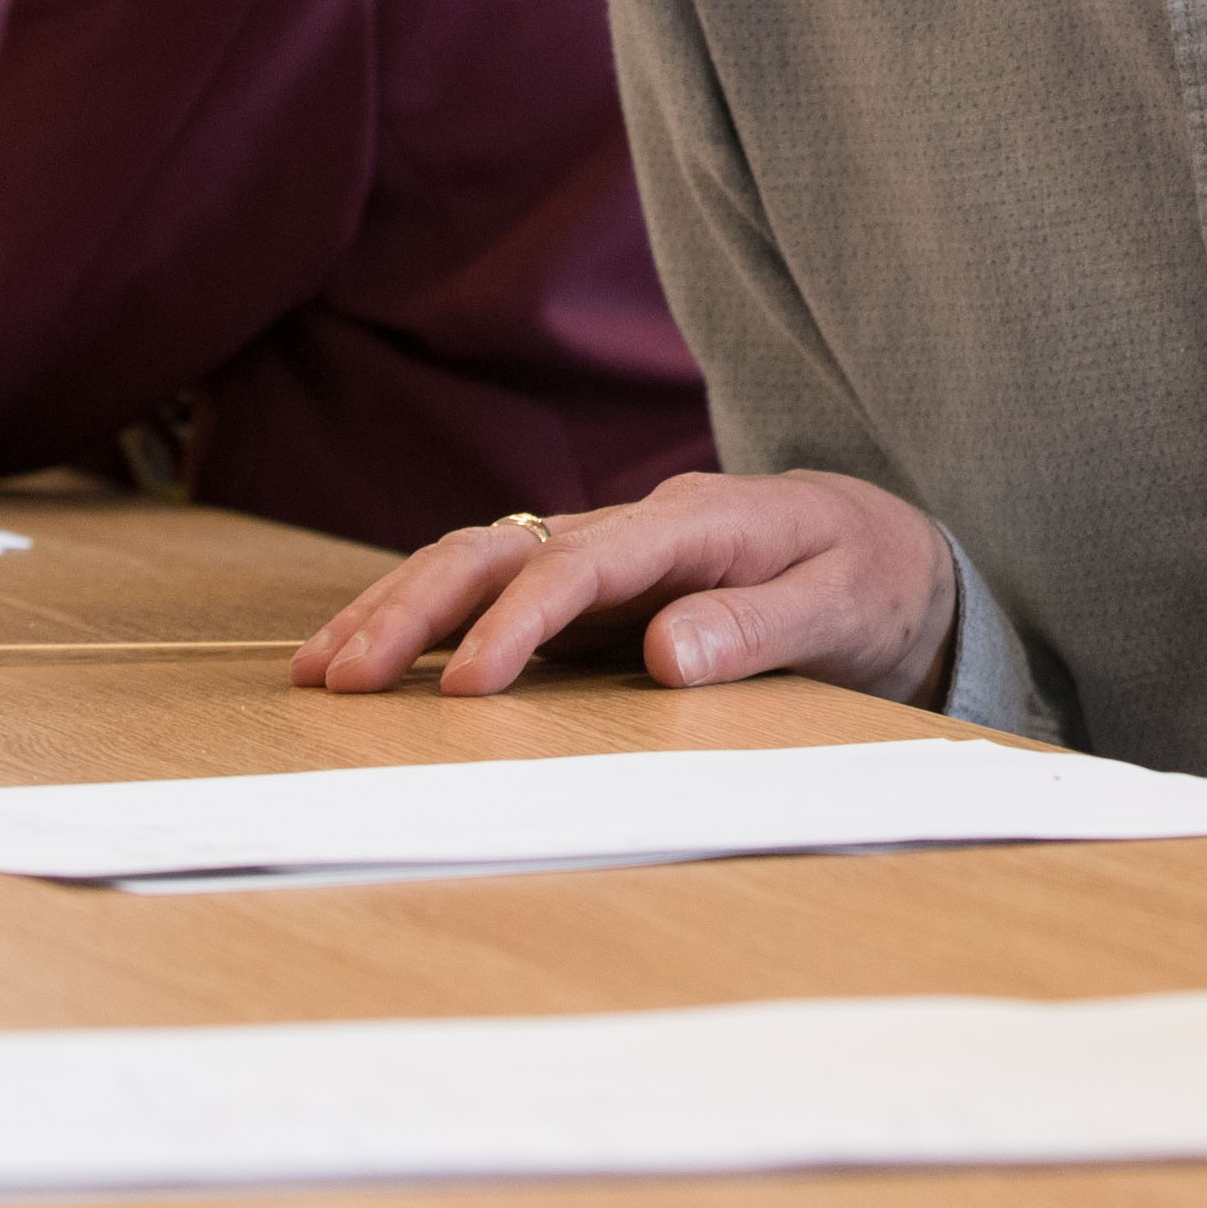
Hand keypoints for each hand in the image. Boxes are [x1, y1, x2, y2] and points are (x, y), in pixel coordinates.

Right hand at [290, 470, 963, 702]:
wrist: (888, 546)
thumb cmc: (870, 578)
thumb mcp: (844, 606)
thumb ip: (762, 627)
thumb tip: (666, 651)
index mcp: (695, 523)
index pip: (582, 565)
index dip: (519, 622)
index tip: (466, 684)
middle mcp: (633, 526)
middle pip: (500, 548)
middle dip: (414, 609)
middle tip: (341, 677)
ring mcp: (605, 551)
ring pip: (478, 560)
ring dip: (397, 611)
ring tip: (318, 672)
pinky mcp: (594, 585)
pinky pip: (494, 589)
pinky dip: (425, 619)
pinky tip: (369, 659)